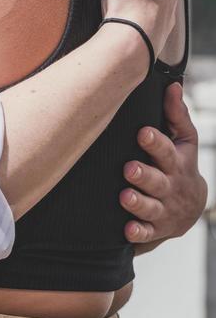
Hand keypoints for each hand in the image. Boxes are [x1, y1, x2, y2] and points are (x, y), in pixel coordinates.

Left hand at [120, 82, 206, 246]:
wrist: (192, 207)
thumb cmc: (180, 164)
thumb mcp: (185, 140)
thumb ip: (176, 114)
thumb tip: (173, 84)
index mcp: (176, 162)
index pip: (166, 150)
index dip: (155, 142)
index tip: (142, 132)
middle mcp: (170, 186)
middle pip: (158, 181)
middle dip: (144, 175)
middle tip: (129, 168)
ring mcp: (164, 209)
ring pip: (151, 207)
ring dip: (138, 203)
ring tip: (125, 196)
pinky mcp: (155, 228)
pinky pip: (147, 233)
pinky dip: (138, 233)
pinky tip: (127, 229)